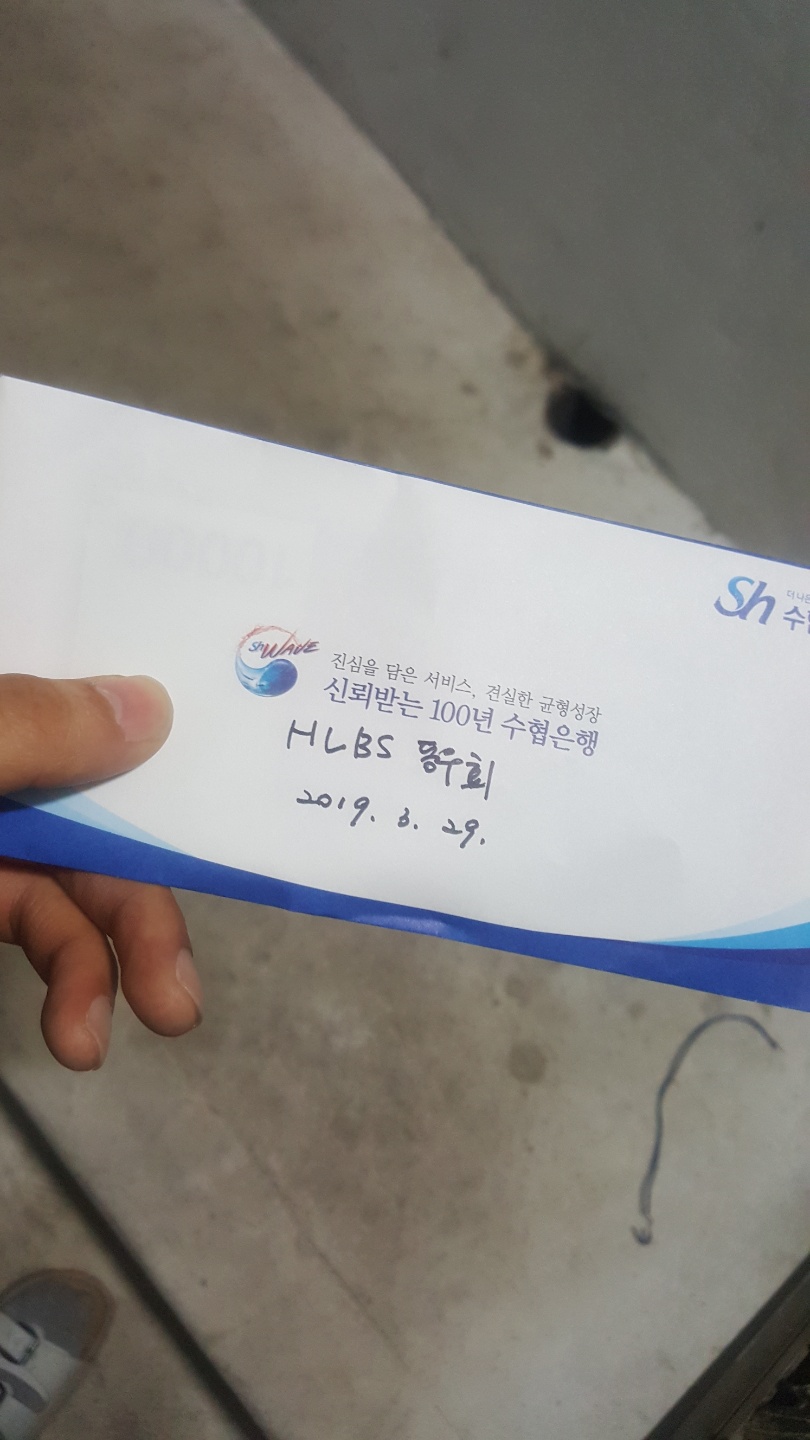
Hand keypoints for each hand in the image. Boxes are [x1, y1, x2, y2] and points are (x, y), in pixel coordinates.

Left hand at [0, 674, 201, 1069]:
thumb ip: (31, 728)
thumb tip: (152, 705)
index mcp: (2, 691)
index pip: (84, 670)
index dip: (160, 701)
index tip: (241, 748)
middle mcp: (7, 754)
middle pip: (102, 796)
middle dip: (150, 884)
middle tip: (202, 949)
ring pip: (75, 875)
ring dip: (111, 954)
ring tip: (161, 1018)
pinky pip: (35, 921)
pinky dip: (69, 976)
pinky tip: (80, 1032)